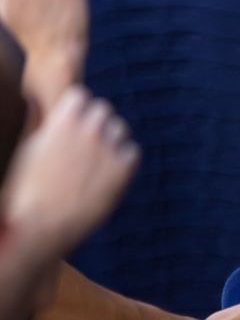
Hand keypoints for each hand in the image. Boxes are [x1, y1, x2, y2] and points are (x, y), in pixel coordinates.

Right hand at [4, 86, 136, 258]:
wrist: (43, 223)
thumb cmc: (27, 187)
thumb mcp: (28, 148)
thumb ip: (38, 120)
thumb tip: (32, 97)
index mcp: (63, 121)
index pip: (81, 95)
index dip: (76, 109)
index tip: (72, 121)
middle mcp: (89, 131)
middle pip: (103, 109)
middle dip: (94, 121)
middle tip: (85, 140)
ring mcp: (108, 150)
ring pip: (120, 128)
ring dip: (110, 137)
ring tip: (96, 157)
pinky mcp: (123, 170)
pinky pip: (132, 152)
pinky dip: (123, 158)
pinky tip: (108, 171)